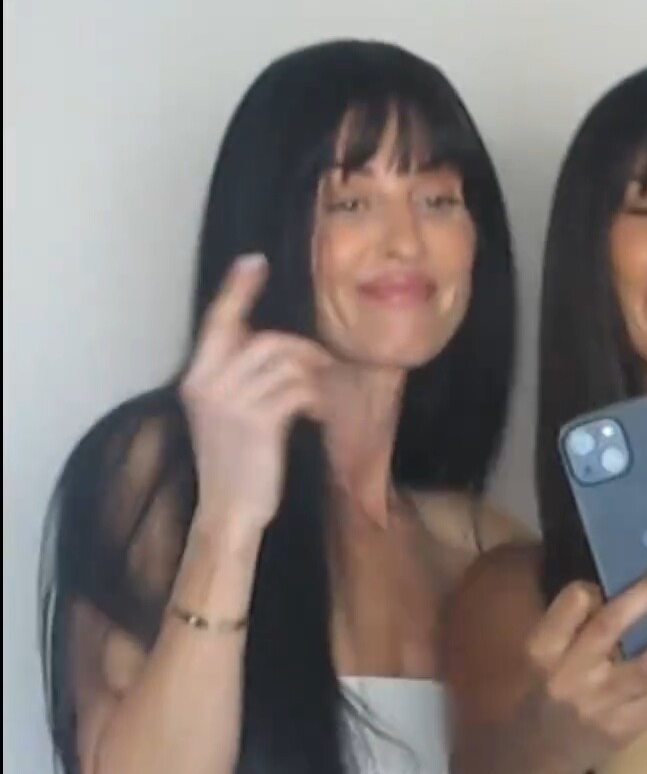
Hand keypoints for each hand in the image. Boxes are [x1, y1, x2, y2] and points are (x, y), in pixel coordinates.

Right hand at [179, 255, 332, 535]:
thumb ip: (236, 377)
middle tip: (322, 368)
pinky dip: (317, 400)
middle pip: (266, 339)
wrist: (228, 512)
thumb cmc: (236, 464)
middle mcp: (207, 383)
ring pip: (287, 363)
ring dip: (314, 377)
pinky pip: (299, 390)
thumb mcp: (226, 414)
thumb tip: (268, 342)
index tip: (254, 262)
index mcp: (197, 378)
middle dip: (303, 350)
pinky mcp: (258, 421)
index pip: (217, 322)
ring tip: (321, 398)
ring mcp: (231, 401)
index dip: (237, 290)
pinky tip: (317, 417)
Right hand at [521, 552, 646, 773]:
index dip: (601, 582)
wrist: (536, 756)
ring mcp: (600, 705)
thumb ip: (574, 624)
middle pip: (612, 625)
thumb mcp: (542, 656)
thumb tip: (625, 581)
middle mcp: (570, 675)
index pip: (573, 603)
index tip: (626, 566)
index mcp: (544, 650)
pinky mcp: (623, 730)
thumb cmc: (544, 691)